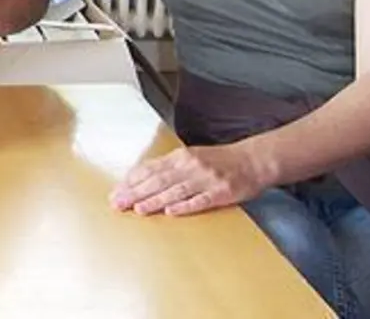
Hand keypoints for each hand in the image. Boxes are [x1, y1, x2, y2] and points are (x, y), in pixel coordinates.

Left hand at [110, 144, 269, 216]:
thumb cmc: (219, 161)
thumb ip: (168, 167)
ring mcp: (207, 179)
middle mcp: (191, 166)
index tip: (115, 192)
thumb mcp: (191, 157)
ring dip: (156, 200)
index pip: (150, 169)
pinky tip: (172, 212)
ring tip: (138, 208)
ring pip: (176, 190)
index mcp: (181, 157)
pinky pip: (201, 200)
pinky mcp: (222, 192)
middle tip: (118, 203)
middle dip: (136, 192)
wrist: (253, 160)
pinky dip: (185, 206)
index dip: (131, 181)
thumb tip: (140, 178)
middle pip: (159, 180)